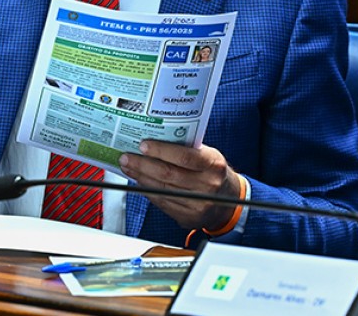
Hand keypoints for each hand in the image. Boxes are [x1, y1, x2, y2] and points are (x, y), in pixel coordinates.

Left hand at [119, 140, 241, 230]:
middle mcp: (208, 185)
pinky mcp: (189, 217)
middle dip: (143, 164)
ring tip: (129, 168)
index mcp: (213, 164)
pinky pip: (162, 203)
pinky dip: (148, 191)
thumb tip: (155, 140)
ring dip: (141, 178)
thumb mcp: (208, 155)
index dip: (161, 150)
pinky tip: (140, 182)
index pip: (183, 156)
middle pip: (168, 174)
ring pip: (162, 189)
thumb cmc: (214, 172)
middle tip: (127, 157)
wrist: (230, 199)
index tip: (143, 145)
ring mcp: (198, 204)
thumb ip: (186, 149)